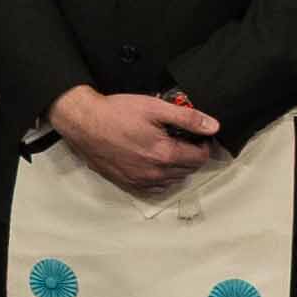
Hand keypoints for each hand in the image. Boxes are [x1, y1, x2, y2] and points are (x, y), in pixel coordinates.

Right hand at [48, 86, 219, 195]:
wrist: (83, 122)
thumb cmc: (116, 113)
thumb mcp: (155, 107)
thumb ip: (187, 118)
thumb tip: (214, 127)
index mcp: (165, 154)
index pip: (200, 157)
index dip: (204, 144)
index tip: (199, 135)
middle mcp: (155, 173)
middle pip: (189, 170)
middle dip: (192, 154)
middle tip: (184, 139)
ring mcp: (140, 181)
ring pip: (174, 180)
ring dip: (178, 167)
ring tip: (169, 148)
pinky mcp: (128, 183)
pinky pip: (156, 188)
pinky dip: (162, 177)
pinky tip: (155, 163)